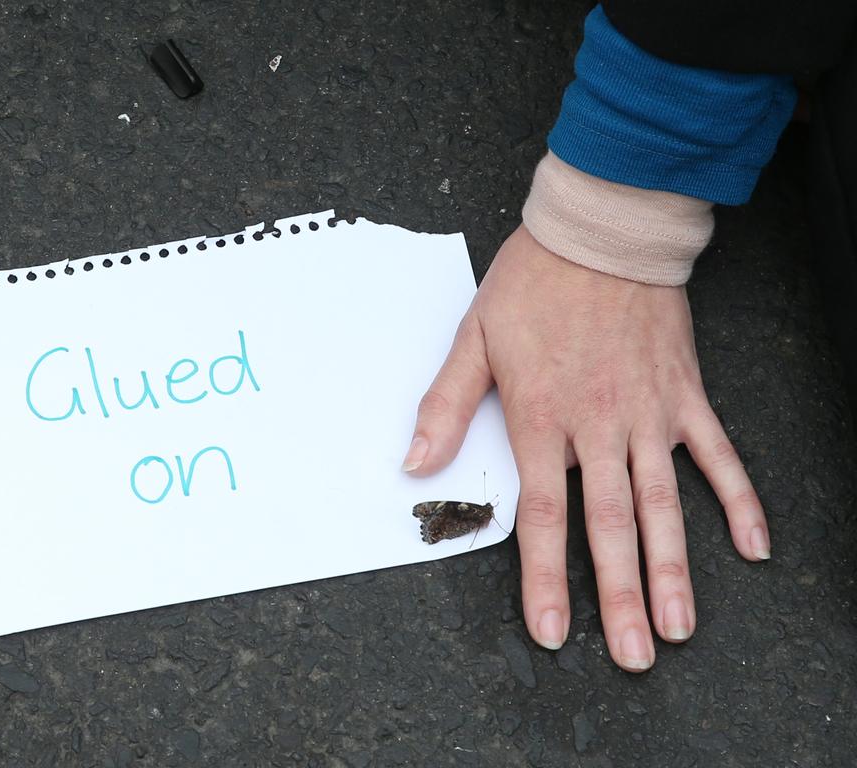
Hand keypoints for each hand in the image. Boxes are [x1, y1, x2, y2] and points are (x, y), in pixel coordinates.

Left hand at [403, 225, 769, 671]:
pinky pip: (717, 455)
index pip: (545, 514)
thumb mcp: (473, 339)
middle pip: (610, 525)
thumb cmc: (534, 283)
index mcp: (541, 417)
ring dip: (674, 568)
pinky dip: (738, 499)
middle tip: (635, 654)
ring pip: (663, 504)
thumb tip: (414, 465)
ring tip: (680, 624)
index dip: (547, 577)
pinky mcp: (684, 395)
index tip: (553, 630)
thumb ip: (446, 407)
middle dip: (621, 594)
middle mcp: (597, 426)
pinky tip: (752, 546)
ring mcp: (647, 413)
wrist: (600, 232)